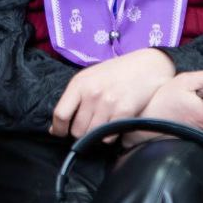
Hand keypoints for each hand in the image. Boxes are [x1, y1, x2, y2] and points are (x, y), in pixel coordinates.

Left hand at [50, 48, 175, 139]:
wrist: (147, 65)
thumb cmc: (116, 72)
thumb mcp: (90, 77)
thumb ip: (74, 99)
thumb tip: (55, 127)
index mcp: (79, 83)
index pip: (60, 114)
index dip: (58, 128)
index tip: (60, 133)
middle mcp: (92, 93)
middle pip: (76, 130)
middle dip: (81, 131)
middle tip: (91, 124)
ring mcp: (108, 103)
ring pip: (92, 135)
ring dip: (97, 134)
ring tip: (104, 122)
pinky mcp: (124, 112)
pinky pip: (109, 137)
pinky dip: (111, 135)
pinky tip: (115, 123)